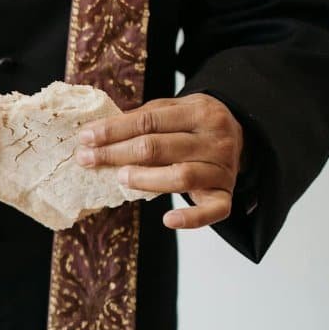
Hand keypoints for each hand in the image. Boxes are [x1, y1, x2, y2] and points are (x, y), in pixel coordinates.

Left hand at [75, 94, 243, 229]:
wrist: (242, 137)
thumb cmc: (194, 125)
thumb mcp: (174, 110)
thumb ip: (144, 117)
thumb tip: (98, 130)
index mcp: (200, 111)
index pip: (149, 121)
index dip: (113, 130)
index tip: (86, 138)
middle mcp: (215, 139)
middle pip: (158, 147)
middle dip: (116, 154)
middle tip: (88, 160)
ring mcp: (223, 169)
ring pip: (180, 176)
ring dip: (145, 179)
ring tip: (121, 177)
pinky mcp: (226, 194)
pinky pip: (213, 211)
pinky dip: (191, 218)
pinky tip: (168, 219)